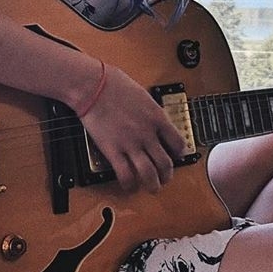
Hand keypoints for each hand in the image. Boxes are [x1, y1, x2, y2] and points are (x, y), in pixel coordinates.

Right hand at [78, 63, 187, 193]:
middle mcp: (147, 133)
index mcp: (157, 117)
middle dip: (167, 175)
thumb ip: (150, 111)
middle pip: (165, 163)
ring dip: (153, 185)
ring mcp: (131, 143)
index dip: (179, 153)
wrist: (94, 85)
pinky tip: (129, 186)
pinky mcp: (113, 150)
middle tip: (165, 178)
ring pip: (149, 173)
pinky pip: (125, 174)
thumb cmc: (114, 83)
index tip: (175, 156)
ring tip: (152, 188)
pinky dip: (130, 185)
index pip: (177, 142)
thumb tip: (153, 119)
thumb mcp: (143, 95)